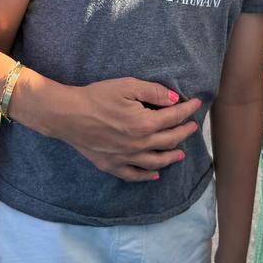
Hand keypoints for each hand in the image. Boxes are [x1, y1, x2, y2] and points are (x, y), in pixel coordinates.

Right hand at [32, 77, 201, 181]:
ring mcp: (126, 158)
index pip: (174, 117)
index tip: (196, 104)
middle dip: (185, 132)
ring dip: (172, 157)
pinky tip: (155, 175)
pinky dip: (147, 176)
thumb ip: (153, 92)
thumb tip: (174, 99)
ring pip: (157, 161)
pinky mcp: (111, 165)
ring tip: (181, 153)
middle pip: (170, 140)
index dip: (188, 110)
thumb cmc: (95, 97)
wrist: (65, 114)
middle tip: (193, 127)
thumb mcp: (126, 86)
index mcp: (145, 124)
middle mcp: (140, 144)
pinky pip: (134, 175)